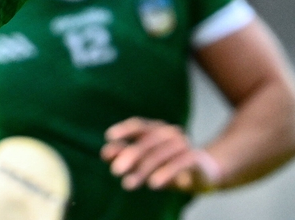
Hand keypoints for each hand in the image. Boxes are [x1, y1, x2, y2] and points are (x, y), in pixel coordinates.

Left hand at [102, 117, 218, 192]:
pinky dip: (165, 173)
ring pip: (159, 155)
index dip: (124, 129)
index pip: (139, 125)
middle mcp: (170, 133)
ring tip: (127, 184)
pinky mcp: (196, 159)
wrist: (205, 173)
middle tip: (114, 171)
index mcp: (157, 129)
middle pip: (146, 143)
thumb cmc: (168, 165)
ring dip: (142, 170)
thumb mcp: (146, 162)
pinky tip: (152, 184)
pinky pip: (179, 164)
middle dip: (129, 156)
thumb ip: (126, 155)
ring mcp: (184, 145)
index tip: (109, 137)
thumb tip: (105, 153)